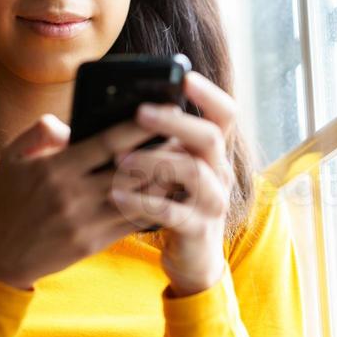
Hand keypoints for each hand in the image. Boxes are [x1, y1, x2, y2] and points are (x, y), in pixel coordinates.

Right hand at [0, 109, 183, 290]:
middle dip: (160, 150)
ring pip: (136, 197)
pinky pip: (131, 223)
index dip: (136, 126)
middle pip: (129, 168)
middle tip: (187, 134)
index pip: (105, 142)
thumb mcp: (11, 157)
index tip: (161, 110)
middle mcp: (73, 194)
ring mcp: (85, 221)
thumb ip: (40, 132)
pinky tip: (171, 195)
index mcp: (55, 168)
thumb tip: (70, 122)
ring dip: (163, 181)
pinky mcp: (93, 242)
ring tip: (187, 163)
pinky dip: (153, 208)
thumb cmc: (6, 201)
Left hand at [110, 70, 236, 296]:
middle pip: (209, 137)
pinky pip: (172, 211)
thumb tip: (112, 112)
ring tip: (118, 159)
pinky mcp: (197, 229)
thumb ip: (152, 143)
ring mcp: (212, 202)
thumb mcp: (166, 170)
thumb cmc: (169, 203)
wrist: (191, 259)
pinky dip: (142, 201)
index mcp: (210, 153)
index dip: (209, 94)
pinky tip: (116, 194)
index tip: (185, 77)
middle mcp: (218, 172)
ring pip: (192, 171)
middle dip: (174, 121)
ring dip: (153, 160)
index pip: (224, 114)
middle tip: (140, 112)